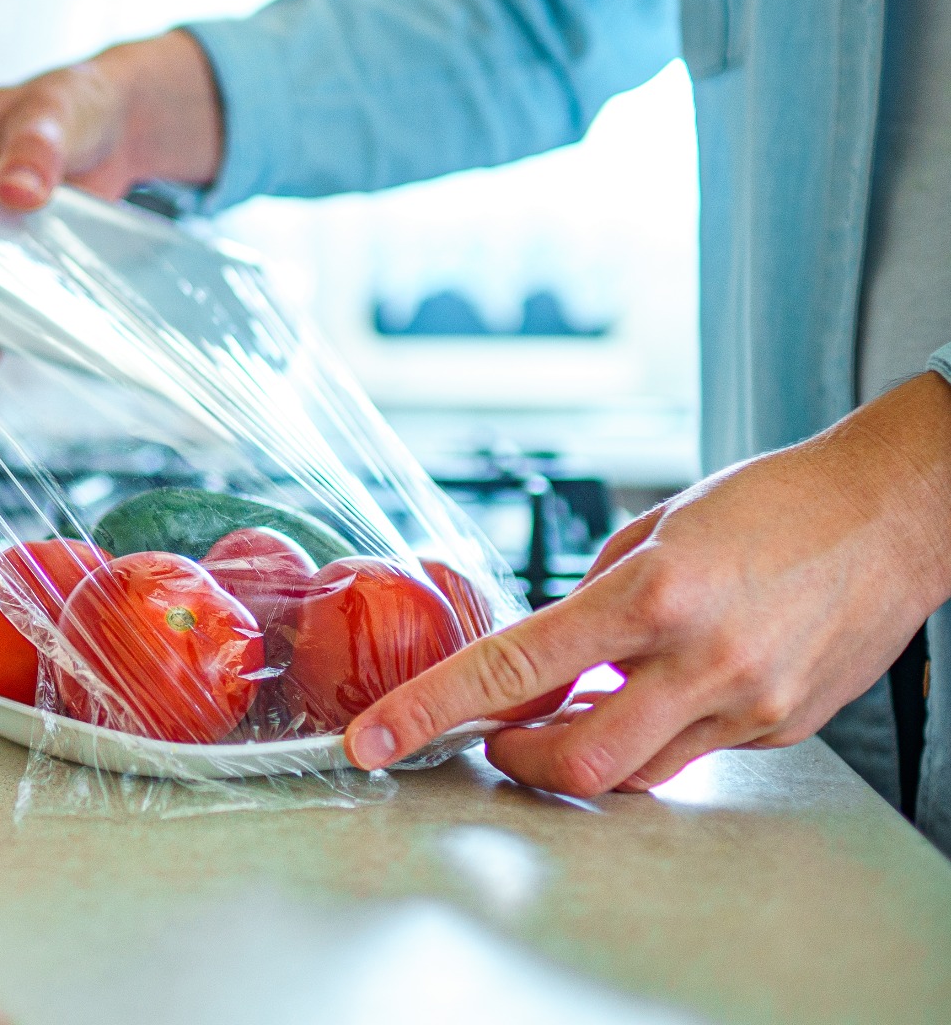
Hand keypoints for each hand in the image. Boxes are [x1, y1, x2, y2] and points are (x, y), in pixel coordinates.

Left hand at [344, 373, 950, 794]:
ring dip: (584, 751)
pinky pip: (691, 752)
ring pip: (634, 770)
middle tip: (497, 737)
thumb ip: (594, 597)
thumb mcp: (656, 525)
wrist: (895, 513)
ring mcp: (747, 703)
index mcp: (654, 594)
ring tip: (579, 704)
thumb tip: (548, 652)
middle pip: (577, 760)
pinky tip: (658, 690)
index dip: (433, 709)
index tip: (376, 738)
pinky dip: (652, 733)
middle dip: (517, 760)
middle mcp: (702, 660)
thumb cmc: (777, 503)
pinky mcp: (780, 727)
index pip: (515, 667)